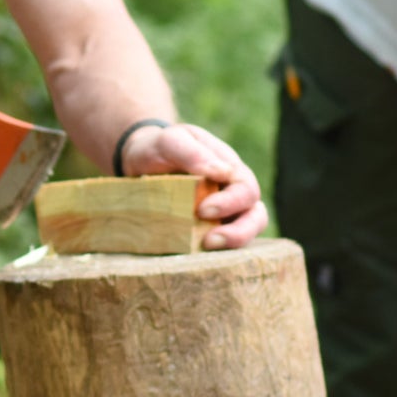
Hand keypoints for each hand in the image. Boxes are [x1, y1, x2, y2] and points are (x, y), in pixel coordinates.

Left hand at [117, 122, 268, 249]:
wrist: (140, 163)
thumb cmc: (160, 149)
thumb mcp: (171, 140)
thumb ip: (192, 152)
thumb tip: (221, 173)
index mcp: (230, 169)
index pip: (246, 189)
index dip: (231, 202)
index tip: (203, 210)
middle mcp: (233, 193)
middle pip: (256, 216)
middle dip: (239, 231)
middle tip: (210, 240)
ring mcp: (224, 215)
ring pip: (247, 234)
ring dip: (233, 245)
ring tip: (207, 248)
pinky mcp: (209, 232)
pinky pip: (224, 247)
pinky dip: (217, 254)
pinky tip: (197, 256)